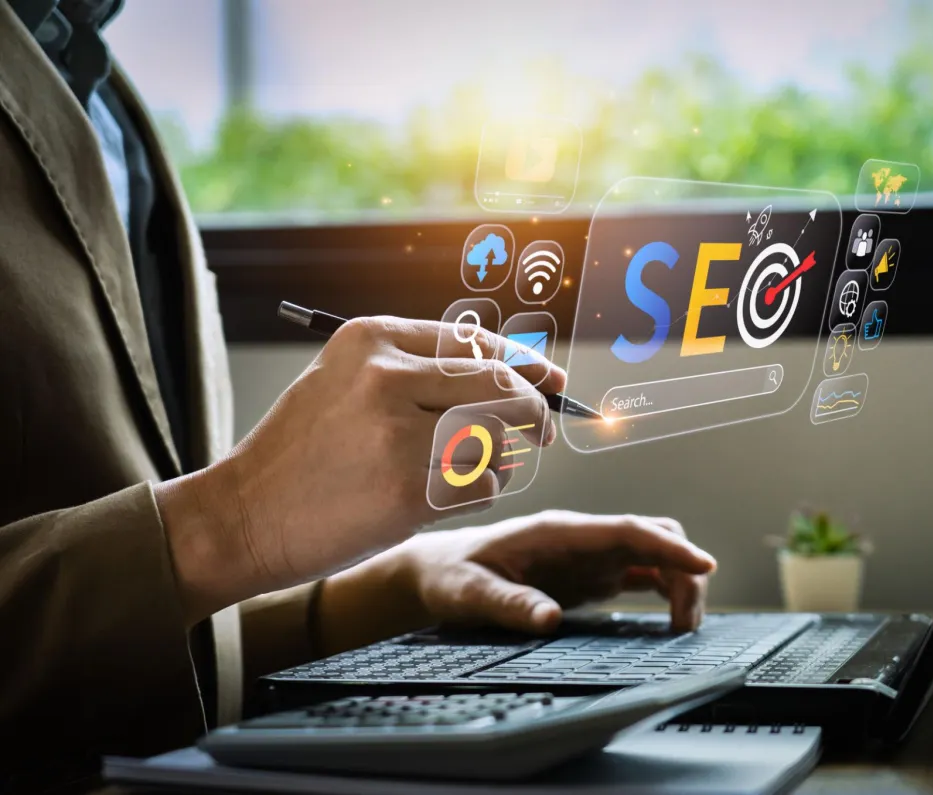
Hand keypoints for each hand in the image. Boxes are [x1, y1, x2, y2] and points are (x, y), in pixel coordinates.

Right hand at [155, 316, 563, 624]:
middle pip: (501, 386)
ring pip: (497, 439)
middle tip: (543, 430)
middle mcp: (386, 378)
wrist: (242, 516)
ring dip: (497, 459)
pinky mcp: (407, 492)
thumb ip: (417, 368)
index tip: (551, 383)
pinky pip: (482, 486)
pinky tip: (442, 496)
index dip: (524, 365)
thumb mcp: (344, 381)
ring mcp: (398, 436)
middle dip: (534, 410)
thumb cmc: (303, 451)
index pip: (475, 343)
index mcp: (372, 340)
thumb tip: (512, 371)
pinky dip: (479, 494)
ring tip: (462, 469)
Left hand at [316, 511, 716, 654]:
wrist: (437, 570)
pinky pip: (642, 574)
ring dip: (679, 583)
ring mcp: (590, 555)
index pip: (628, 530)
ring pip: (654, 555)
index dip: (670, 546)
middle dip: (683, 570)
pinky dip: (665, 592)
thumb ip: (506, 603)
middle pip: (653, 537)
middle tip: (687, 623)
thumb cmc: (450, 575)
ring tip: (683, 629)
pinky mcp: (591, 575)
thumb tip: (548, 619)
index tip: (703, 565)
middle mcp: (583, 539)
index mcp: (560, 532)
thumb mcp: (468, 593)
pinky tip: (670, 621)